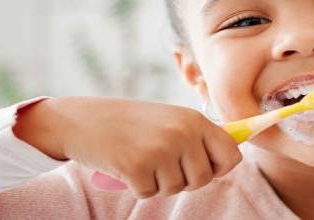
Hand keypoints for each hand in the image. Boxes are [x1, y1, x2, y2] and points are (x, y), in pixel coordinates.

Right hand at [14, 97, 241, 198]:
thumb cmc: (130, 122)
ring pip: (176, 188)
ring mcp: (160, 149)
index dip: (220, 167)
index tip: (206, 167)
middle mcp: (182, 132)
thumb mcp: (171, 119)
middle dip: (185, 179)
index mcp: (194, 119)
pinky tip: (126, 166)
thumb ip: (199, 137)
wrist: (83, 120)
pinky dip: (137, 187)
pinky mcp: (137, 167)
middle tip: (162, 164)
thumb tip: (231, 159)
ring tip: (142, 159)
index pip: (231, 154)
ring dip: (159, 182)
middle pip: (204, 178)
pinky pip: (149, 193)